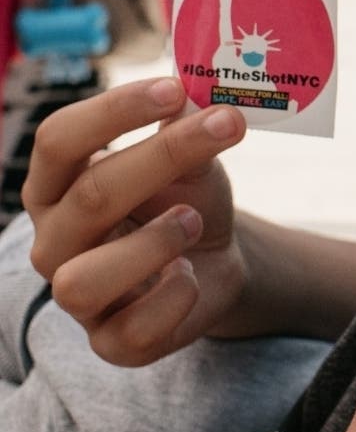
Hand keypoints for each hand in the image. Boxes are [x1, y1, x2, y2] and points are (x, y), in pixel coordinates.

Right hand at [22, 78, 248, 366]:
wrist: (217, 258)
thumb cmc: (186, 198)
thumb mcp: (190, 159)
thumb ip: (186, 129)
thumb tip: (192, 92)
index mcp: (57, 184)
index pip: (59, 139)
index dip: (114, 111)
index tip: (174, 88)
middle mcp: (54, 239)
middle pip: (90, 195)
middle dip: (164, 157)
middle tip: (226, 126)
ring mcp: (77, 296)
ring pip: (83, 280)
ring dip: (154, 243)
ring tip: (193, 220)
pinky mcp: (111, 342)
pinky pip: (129, 332)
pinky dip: (171, 299)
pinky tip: (190, 274)